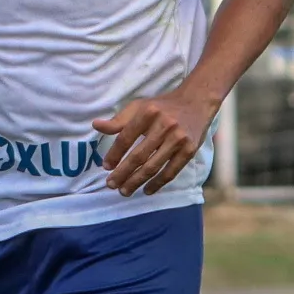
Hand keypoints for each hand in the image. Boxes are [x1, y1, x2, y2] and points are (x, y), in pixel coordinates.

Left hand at [93, 88, 214, 196]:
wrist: (196, 102)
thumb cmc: (162, 107)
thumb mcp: (139, 107)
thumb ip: (118, 120)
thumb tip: (96, 125)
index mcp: (148, 113)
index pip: (126, 138)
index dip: (114, 154)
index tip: (105, 167)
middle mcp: (164, 125)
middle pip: (139, 156)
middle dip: (123, 173)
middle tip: (111, 185)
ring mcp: (178, 139)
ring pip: (153, 166)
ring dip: (137, 181)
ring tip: (124, 191)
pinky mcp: (190, 150)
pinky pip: (171, 171)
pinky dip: (158, 183)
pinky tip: (146, 190)